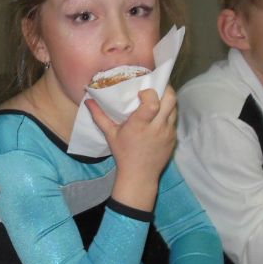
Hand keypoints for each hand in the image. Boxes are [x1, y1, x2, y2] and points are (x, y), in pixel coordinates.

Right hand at [95, 87, 176, 211]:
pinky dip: (168, 114)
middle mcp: (156, 128)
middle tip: (157, 88)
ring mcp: (167, 133)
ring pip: (174, 108)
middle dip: (165, 89)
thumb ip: (99, 116)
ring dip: (168, 101)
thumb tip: (88, 101)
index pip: (153, 103)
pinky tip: (160, 115)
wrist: (139, 175)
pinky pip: (174, 120)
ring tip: (159, 99)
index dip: (149, 93)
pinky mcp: (173, 138)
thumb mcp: (110, 135)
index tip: (141, 94)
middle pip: (170, 100)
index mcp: (140, 126)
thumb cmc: (123, 154)